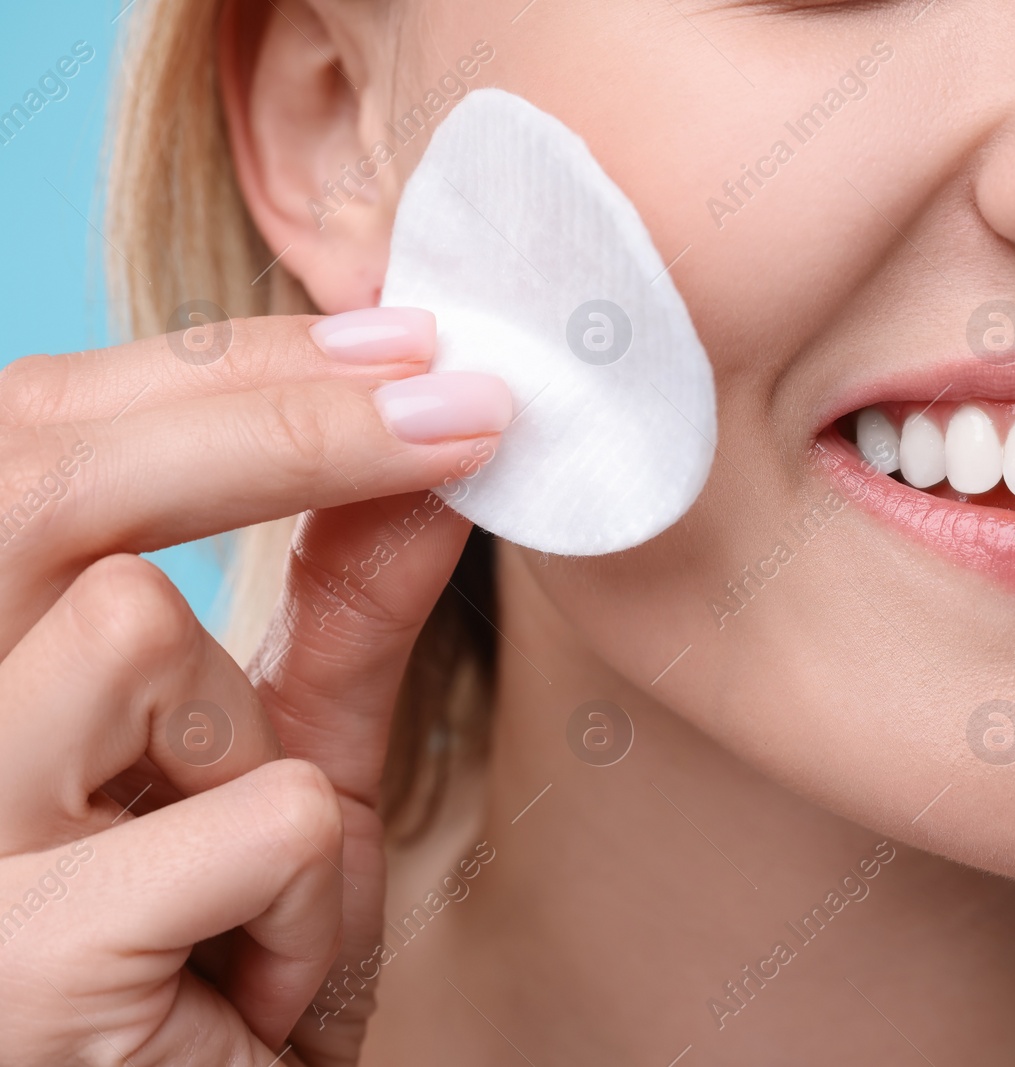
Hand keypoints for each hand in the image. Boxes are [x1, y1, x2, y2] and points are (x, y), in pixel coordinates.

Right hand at [0, 310, 510, 1065]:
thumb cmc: (217, 959)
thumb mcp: (286, 757)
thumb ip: (341, 606)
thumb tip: (429, 431)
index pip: (31, 434)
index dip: (223, 360)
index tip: (406, 338)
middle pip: (38, 475)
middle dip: (275, 418)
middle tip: (458, 406)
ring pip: (135, 631)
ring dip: (257, 748)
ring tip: (237, 879)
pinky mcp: (12, 966)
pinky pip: (251, 818)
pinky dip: (303, 888)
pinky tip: (242, 982)